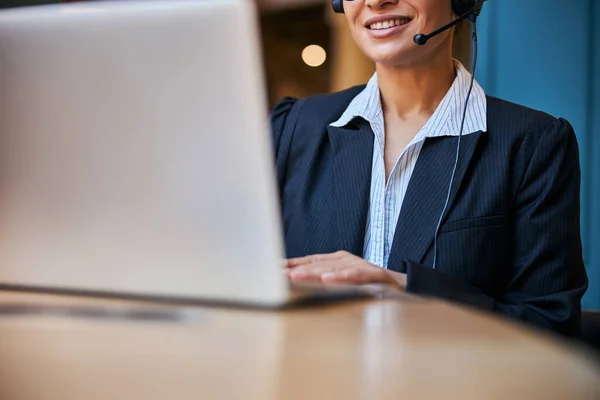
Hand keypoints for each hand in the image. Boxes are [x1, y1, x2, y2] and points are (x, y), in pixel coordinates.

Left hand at [284, 251, 405, 289]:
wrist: (401, 285)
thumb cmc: (367, 284)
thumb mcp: (342, 279)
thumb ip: (323, 279)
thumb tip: (295, 280)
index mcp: (336, 259)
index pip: (309, 260)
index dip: (291, 263)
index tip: (273, 268)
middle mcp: (346, 259)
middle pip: (316, 263)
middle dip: (296, 269)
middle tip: (278, 274)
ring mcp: (359, 265)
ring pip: (333, 268)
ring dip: (312, 272)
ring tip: (294, 276)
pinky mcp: (374, 274)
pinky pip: (355, 275)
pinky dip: (341, 277)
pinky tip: (327, 280)